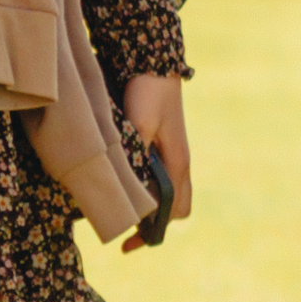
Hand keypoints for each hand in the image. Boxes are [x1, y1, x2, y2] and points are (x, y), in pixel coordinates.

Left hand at [122, 70, 192, 239]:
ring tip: (121, 208)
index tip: (129, 242)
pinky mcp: (161, 144)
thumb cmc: (150, 91)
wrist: (154, 60)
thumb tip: (127, 188)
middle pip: (175, 208)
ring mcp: (172, 153)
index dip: (153, 231)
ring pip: (167, 192)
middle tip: (124, 228)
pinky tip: (123, 182)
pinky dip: (144, 186)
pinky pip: (158, 176)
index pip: (175, 211)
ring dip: (148, 205)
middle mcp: (179, 163)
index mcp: (178, 163)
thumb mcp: (139, 123)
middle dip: (153, 223)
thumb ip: (135, 155)